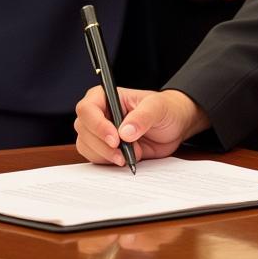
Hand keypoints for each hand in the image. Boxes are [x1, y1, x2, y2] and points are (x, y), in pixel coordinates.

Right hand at [74, 86, 208, 165]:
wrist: (174, 127)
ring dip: (106, 155)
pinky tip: (127, 157)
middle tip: (123, 152)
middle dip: (103, 145)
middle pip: (83, 130)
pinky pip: (95, 158)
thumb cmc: (165, 109)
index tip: (115, 139)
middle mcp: (99, 113)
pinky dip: (109, 162)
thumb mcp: (158, 107)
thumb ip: (143, 117)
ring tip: (130, 153)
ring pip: (86, 146)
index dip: (97, 125)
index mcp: (107, 96)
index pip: (87, 108)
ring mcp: (99, 132)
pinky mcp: (104, 148)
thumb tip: (125, 132)